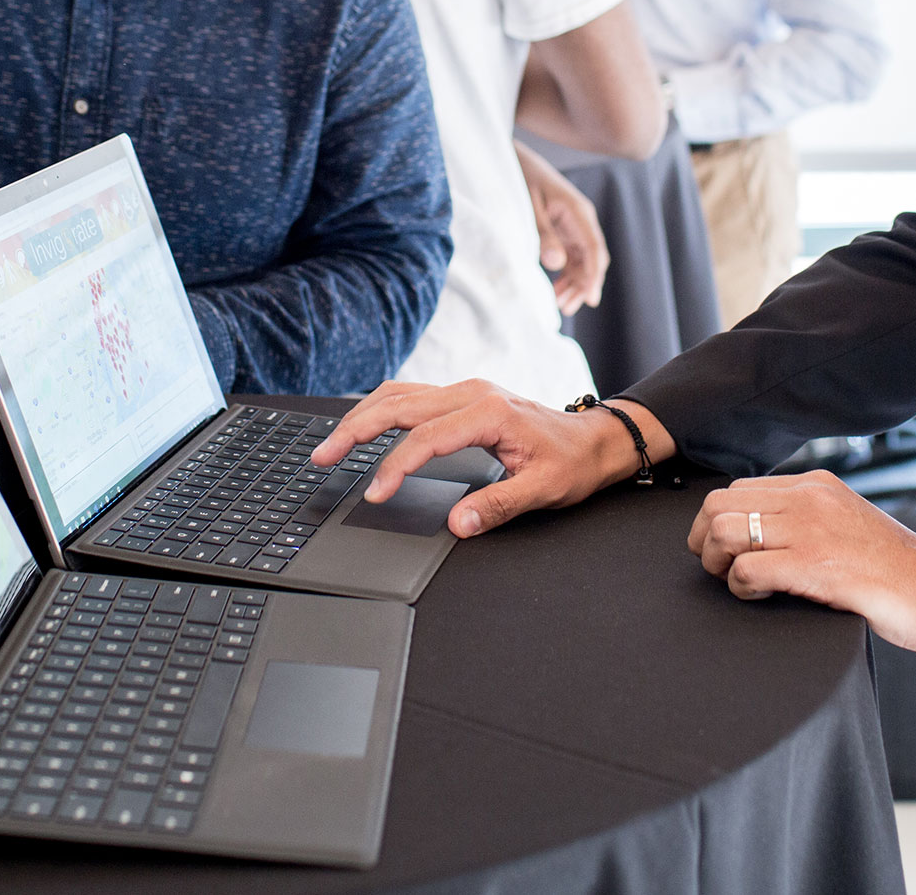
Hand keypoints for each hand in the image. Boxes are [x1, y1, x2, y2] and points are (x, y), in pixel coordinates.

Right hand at [307, 379, 672, 537]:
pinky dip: (379, 411)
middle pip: (399, 405)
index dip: (395, 466)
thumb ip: (497, 507)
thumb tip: (456, 524)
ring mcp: (465, 391)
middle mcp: (472, 393)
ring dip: (361, 417)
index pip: (426, 438)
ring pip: (399, 395)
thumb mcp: (543, 490)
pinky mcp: (461, 397)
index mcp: (490, 412)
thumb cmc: (572, 463)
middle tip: (321, 457)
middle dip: (355, 430)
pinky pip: (410, 397)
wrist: (594, 439)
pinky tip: (361, 427)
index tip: (375, 494)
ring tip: (330, 444)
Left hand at [516, 140, 607, 312]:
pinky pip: (572, 257)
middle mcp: (582, 220)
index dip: (593, 276)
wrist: (513, 159)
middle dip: (583, 285)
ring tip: (559, 303)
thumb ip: (542, 235)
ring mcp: (574, 225)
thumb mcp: (528, 207)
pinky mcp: (564, 230)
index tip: (589, 299)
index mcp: (578, 211)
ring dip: (575, 282)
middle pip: (592, 259)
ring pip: (583, 261)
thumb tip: (556, 264)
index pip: (594, 249)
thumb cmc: (520, 178)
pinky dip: (566, 274)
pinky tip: (556, 289)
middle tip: (565, 308)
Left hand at [686, 469, 915, 652]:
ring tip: (742, 584)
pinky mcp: (816, 567)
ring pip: (724, 532)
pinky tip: (763, 597)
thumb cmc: (897, 569)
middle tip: (723, 570)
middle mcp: (809, 499)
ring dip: (720, 564)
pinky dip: (741, 588)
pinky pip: (747, 569)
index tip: (725, 551)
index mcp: (815, 485)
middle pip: (718, 504)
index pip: (737, 489)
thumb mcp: (846, 522)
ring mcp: (811, 530)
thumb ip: (808, 518)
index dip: (717, 522)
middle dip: (706, 541)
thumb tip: (760, 532)